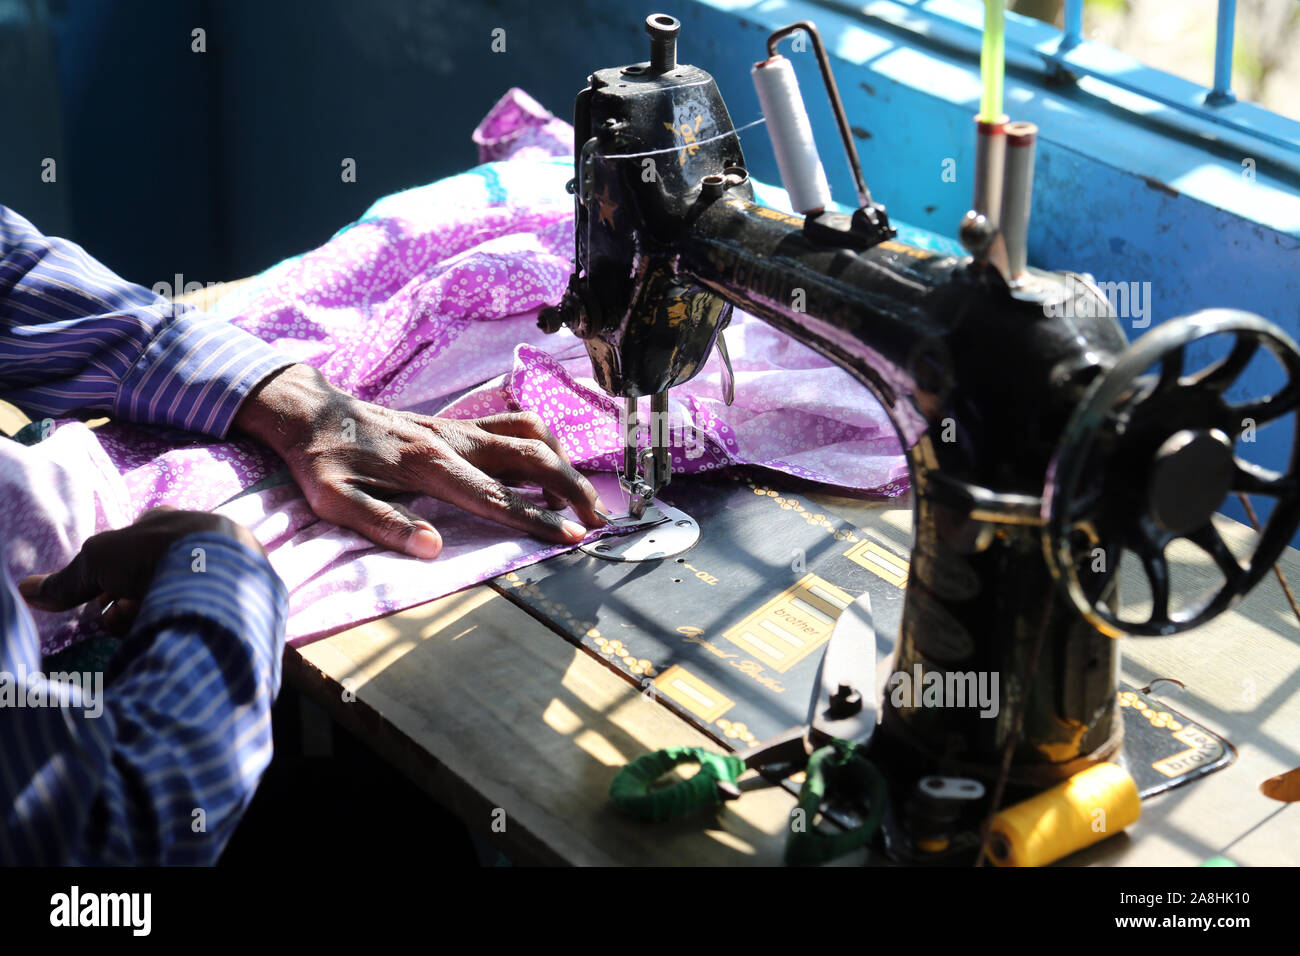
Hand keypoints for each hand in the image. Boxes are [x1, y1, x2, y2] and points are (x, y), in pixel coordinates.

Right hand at [18, 508, 262, 634]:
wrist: (220, 569)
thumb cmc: (156, 553)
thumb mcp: (100, 560)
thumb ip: (69, 579)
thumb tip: (28, 590)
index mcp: (171, 522)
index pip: (132, 554)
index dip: (111, 583)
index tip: (104, 602)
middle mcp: (201, 539)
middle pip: (154, 580)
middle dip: (132, 602)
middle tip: (127, 614)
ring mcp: (228, 566)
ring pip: (180, 598)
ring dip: (156, 613)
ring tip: (151, 620)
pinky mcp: (249, 594)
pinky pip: (209, 613)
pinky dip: (190, 623)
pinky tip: (181, 628)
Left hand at [232, 364, 607, 558]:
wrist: (311, 412)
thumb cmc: (321, 462)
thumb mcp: (334, 501)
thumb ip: (383, 525)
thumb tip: (432, 549)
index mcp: (427, 464)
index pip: (497, 497)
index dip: (538, 520)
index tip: (574, 538)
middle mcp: (453, 440)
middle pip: (532, 456)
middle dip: (572, 488)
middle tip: (598, 520)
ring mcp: (458, 427)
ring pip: (530, 431)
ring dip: (562, 461)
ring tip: (575, 499)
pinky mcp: (457, 424)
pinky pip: (514, 426)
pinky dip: (540, 444)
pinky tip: (543, 470)